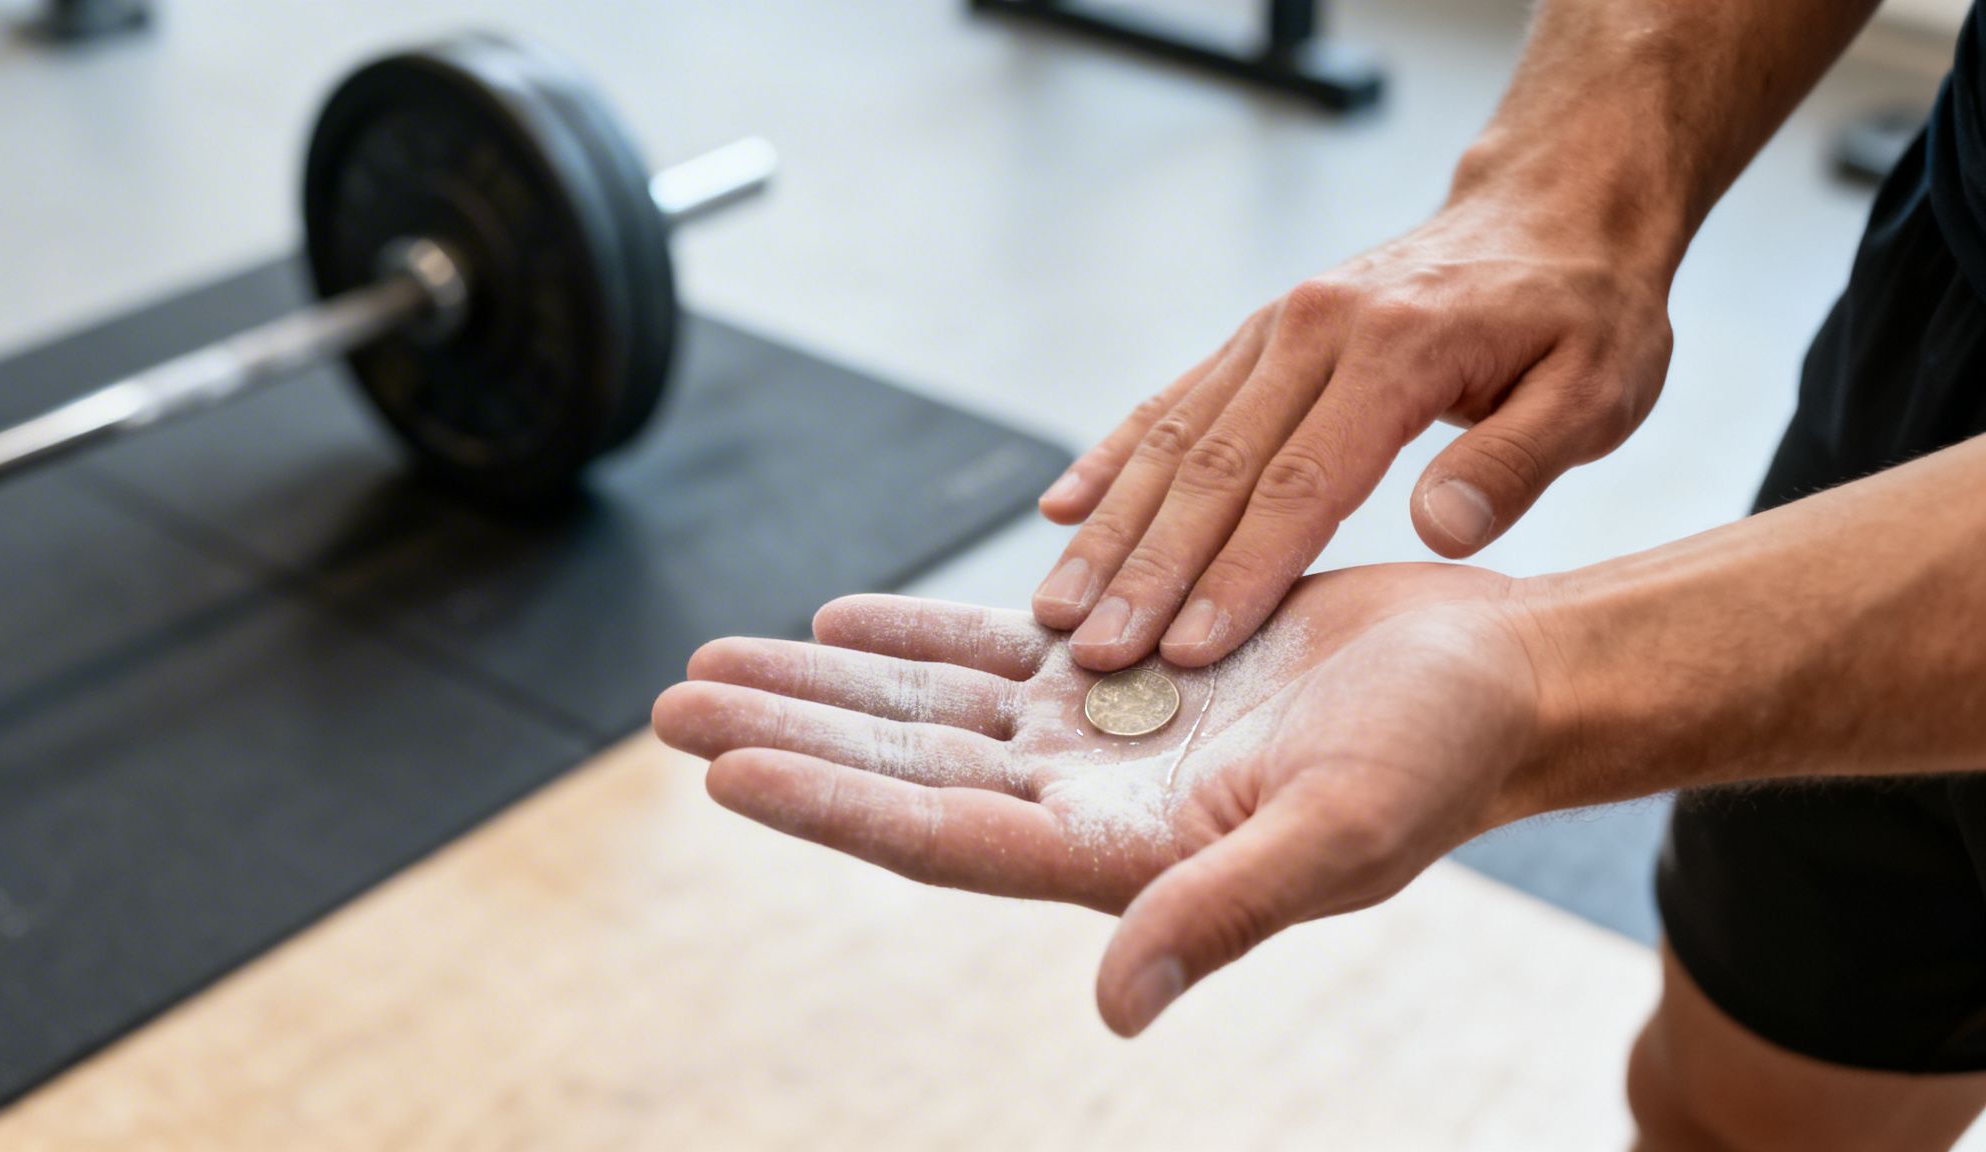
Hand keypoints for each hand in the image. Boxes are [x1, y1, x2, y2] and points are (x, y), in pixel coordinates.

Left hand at [652, 564, 1555, 1035]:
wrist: (1492, 681)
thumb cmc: (1438, 764)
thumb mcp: (1339, 840)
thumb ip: (1219, 912)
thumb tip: (1114, 1006)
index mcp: (1121, 860)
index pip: (940, 838)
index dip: (830, 807)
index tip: (724, 774)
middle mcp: (1088, 804)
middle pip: (902, 770)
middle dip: (787, 735)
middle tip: (669, 704)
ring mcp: (1097, 738)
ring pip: (925, 708)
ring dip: (823, 684)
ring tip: (715, 661)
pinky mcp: (1122, 670)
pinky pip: (990, 652)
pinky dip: (914, 635)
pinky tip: (841, 617)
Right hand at [1033, 197, 1671, 671]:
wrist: (1551, 210)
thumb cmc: (1583, 314)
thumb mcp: (1598, 389)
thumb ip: (1519, 461)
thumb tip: (1442, 532)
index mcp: (1395, 350)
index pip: (1300, 483)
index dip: (1239, 574)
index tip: (1187, 651)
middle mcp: (1314, 328)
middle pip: (1212, 468)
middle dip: (1147, 571)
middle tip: (1094, 653)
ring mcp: (1275, 327)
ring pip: (1172, 439)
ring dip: (1110, 529)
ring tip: (1057, 606)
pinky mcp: (1257, 336)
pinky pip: (1170, 401)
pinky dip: (1111, 458)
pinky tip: (1064, 511)